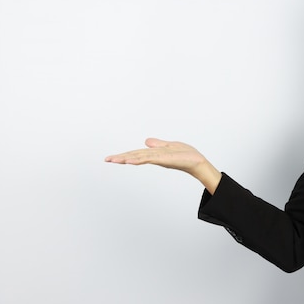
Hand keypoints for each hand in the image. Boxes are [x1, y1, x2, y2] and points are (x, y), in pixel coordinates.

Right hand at [105, 138, 221, 193]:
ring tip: (114, 160)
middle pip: (135, 156)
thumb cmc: (185, 155)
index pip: (136, 153)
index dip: (124, 155)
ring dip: (126, 158)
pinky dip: (139, 159)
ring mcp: (158, 159)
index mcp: (154, 154)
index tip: (111, 158)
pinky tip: (130, 160)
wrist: (197, 162)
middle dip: (120, 157)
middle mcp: (154, 157)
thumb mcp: (169, 146)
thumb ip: (157, 145)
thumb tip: (146, 142)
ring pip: (139, 157)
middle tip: (106, 159)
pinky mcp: (164, 159)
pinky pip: (149, 158)